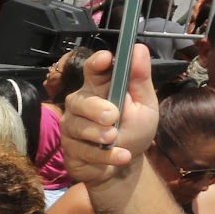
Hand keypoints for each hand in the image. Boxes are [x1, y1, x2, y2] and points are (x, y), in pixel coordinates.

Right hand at [60, 46, 158, 188]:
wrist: (126, 165)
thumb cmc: (135, 130)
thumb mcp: (145, 105)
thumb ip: (140, 79)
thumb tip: (139, 48)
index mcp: (100, 88)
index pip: (93, 70)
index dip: (96, 63)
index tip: (105, 59)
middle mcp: (81, 104)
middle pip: (79, 100)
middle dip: (95, 108)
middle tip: (113, 116)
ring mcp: (72, 127)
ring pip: (77, 126)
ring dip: (99, 134)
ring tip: (116, 139)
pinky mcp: (69, 149)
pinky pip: (81, 150)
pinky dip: (104, 155)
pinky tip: (121, 156)